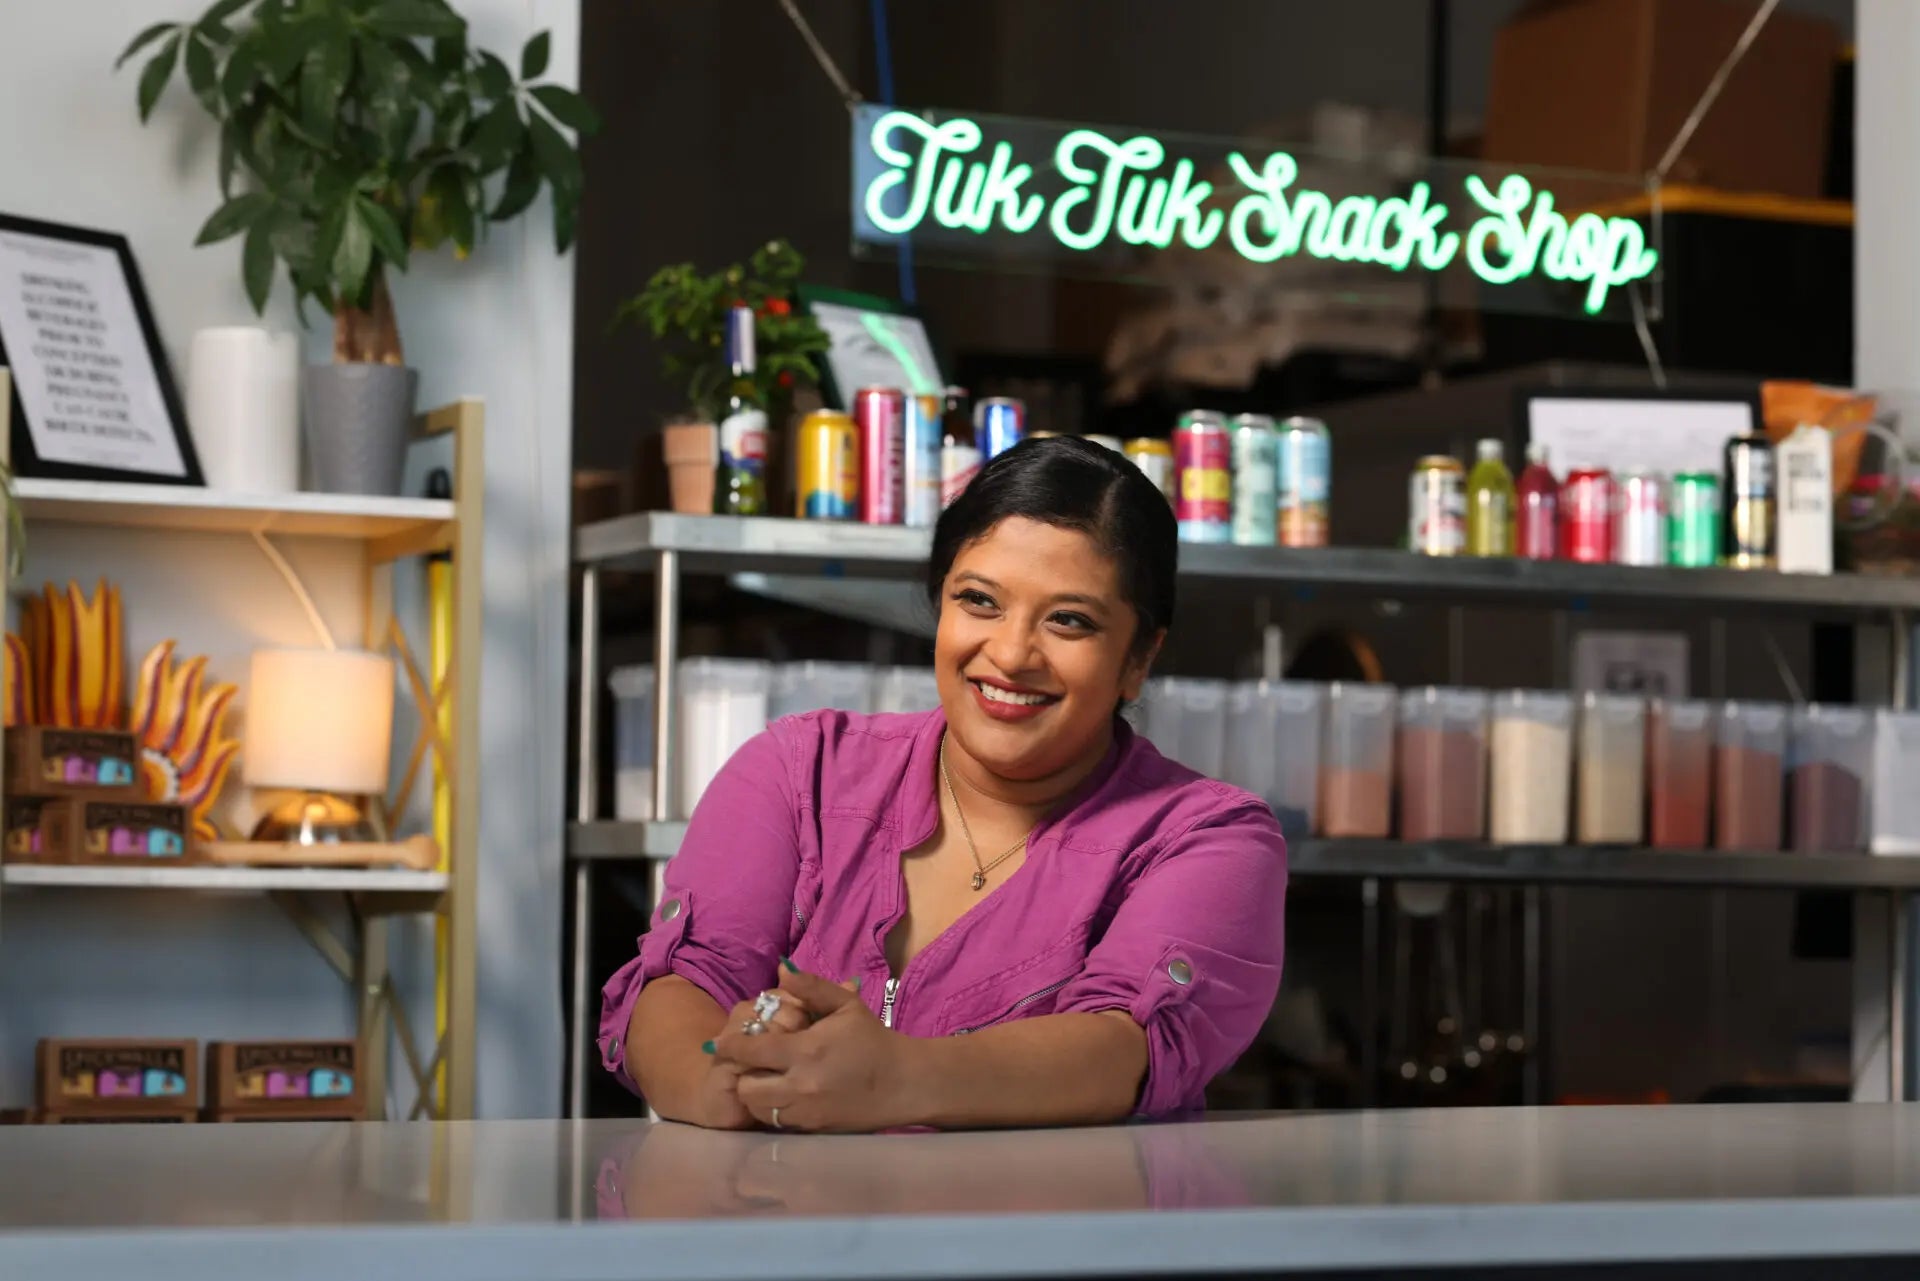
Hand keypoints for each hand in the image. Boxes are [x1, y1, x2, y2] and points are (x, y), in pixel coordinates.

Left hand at [713, 969, 911, 1132]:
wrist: (904, 1082)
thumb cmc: (873, 1039)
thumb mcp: (845, 1005)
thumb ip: (811, 987)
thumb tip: (780, 970)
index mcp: (806, 1050)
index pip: (752, 1051)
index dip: (731, 1046)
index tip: (722, 1042)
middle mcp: (801, 1085)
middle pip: (746, 1088)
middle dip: (742, 1074)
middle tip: (751, 1063)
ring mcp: (806, 1111)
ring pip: (758, 1109)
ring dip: (755, 1094)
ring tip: (766, 1079)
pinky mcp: (813, 1128)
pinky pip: (778, 1122)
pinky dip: (773, 1109)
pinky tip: (785, 1094)